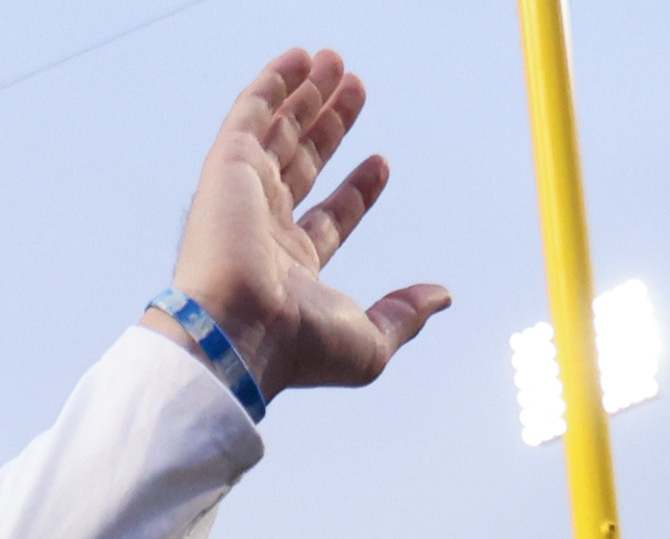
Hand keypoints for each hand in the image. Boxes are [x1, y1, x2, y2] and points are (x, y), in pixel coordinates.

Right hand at [156, 49, 448, 401]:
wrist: (236, 335)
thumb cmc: (296, 348)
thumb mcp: (369, 344)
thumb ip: (405, 317)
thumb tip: (442, 297)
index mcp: (292, 270)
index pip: (330, 217)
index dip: (358, 190)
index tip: (382, 161)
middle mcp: (265, 231)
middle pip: (304, 164)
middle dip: (331, 126)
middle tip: (356, 89)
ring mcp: (244, 197)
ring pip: (278, 133)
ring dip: (306, 96)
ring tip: (333, 61)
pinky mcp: (227, 169)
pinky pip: (250, 114)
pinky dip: (272, 84)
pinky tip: (298, 59)